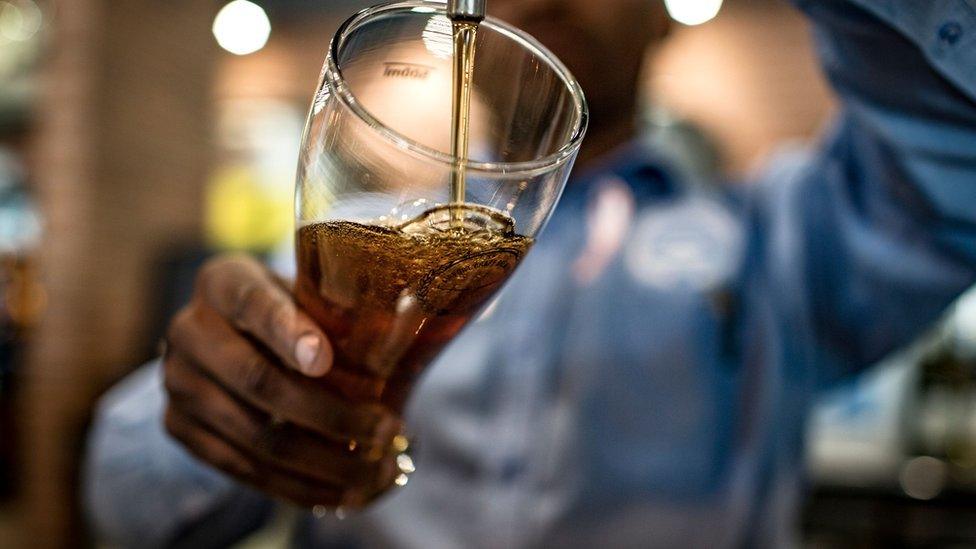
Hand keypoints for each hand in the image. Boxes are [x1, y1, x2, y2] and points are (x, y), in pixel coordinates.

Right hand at [163, 254, 404, 508]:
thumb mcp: (306, 291)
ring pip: (254, 436)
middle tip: (386, 429)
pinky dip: (297, 486)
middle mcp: (189, 331)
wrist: (226, 336)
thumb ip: (338, 307)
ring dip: (323, 462)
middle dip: (330, 414)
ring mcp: (178, 384)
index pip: (254, 304)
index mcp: (223, 282)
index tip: (325, 360)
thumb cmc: (288, 309)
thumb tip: (411, 321)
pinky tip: (341, 491)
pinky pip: (242, 469)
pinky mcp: (180, 429)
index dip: (289, 332)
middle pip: (258, 380)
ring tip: (375, 470)